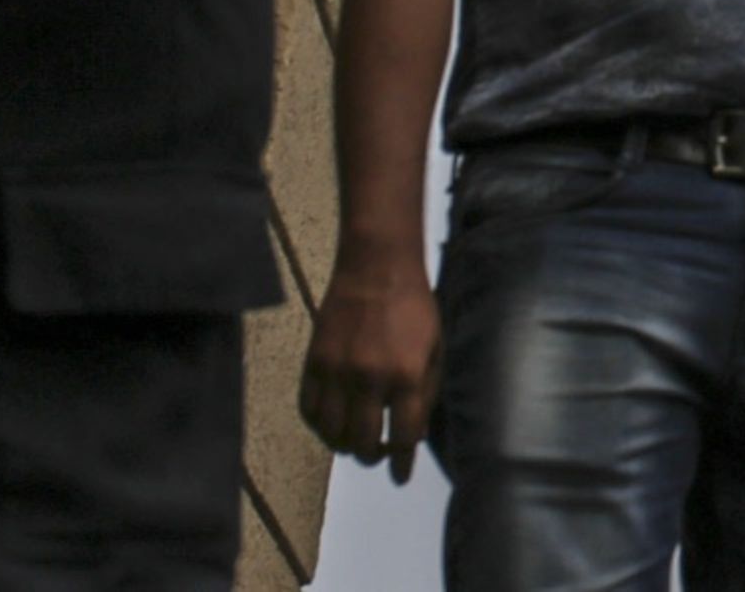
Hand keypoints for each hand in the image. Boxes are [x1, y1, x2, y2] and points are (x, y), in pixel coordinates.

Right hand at [299, 256, 440, 479]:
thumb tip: (414, 435)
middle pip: (362, 443)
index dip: (401, 463)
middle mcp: (370, 379)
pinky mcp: (314, 363)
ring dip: (344, 445)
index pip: (402, 436)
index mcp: (407, 375)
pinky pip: (309, 411)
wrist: (377, 268)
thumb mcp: (436, 348)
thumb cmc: (415, 308)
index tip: (400, 476)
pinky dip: (319, 425)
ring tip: (354, 441)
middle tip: (377, 453)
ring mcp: (337, 372)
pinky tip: (332, 422)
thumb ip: (427, 393)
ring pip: (331, 434)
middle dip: (372, 456)